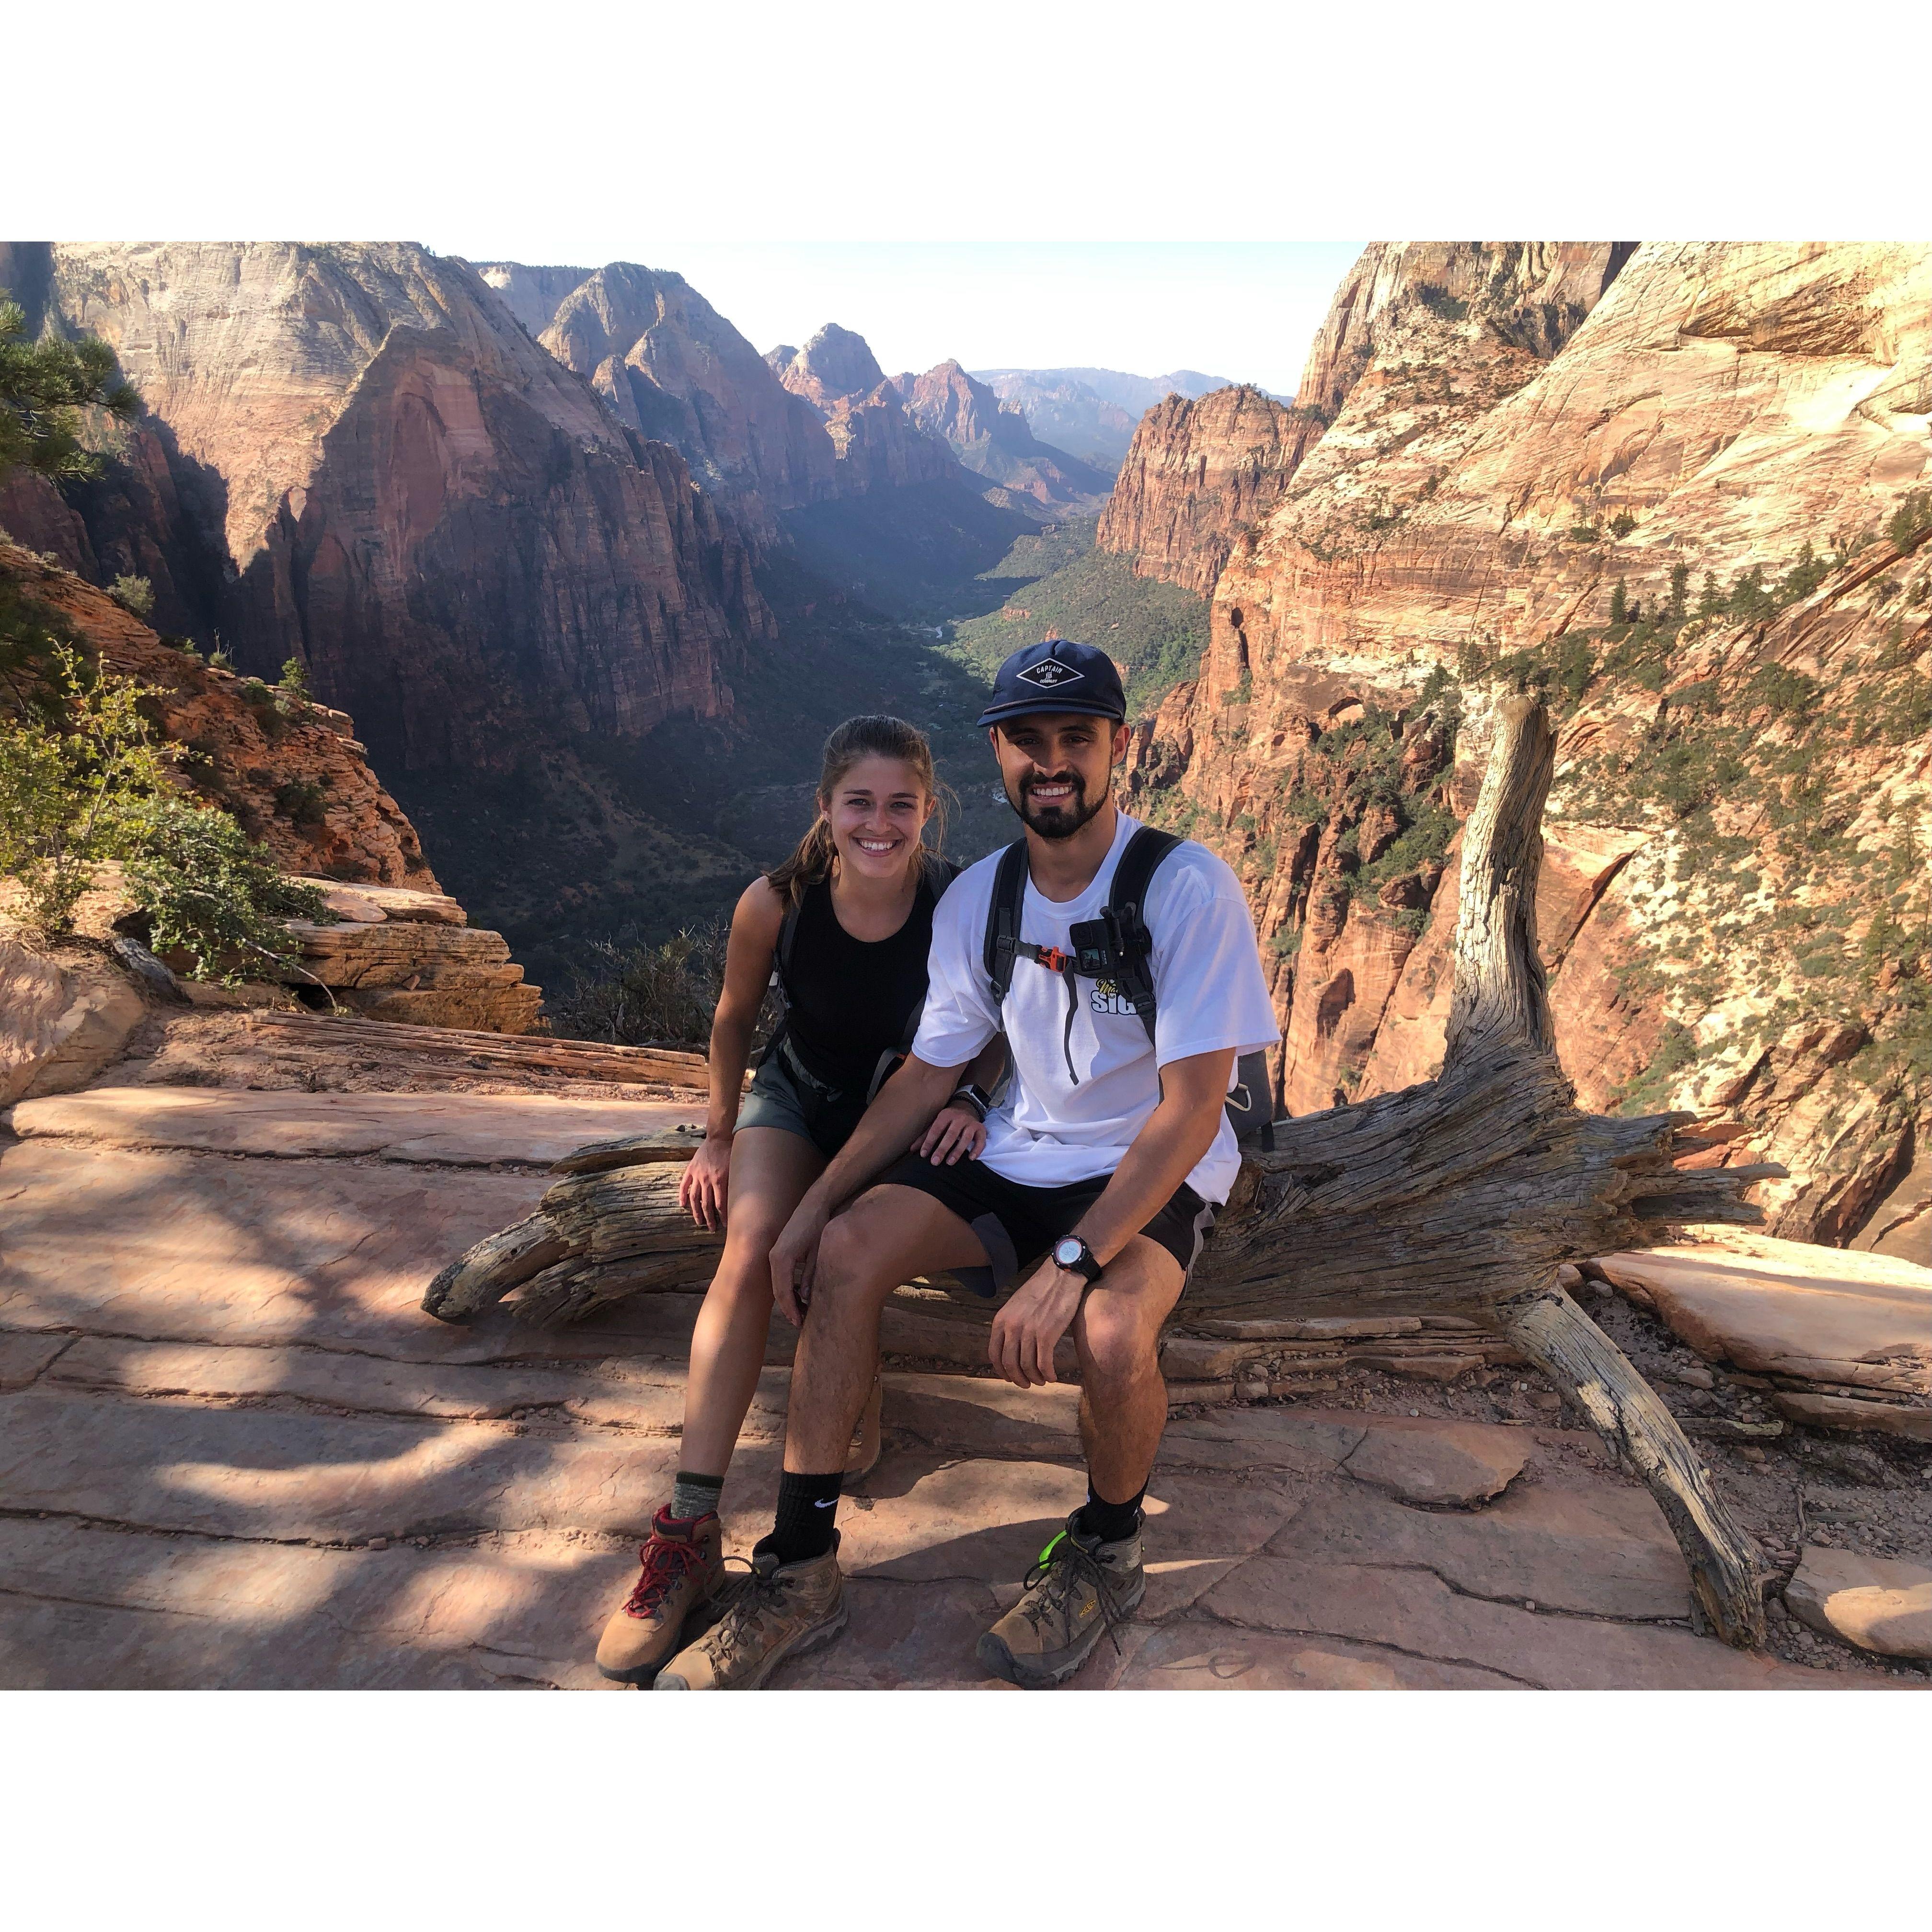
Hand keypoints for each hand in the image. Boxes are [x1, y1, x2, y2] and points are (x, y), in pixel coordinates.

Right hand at [678, 1133, 731, 1231]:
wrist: (719, 1137)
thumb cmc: (731, 1152)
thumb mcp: (737, 1168)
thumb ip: (735, 1183)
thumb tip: (738, 1199)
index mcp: (720, 1180)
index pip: (720, 1204)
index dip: (723, 1216)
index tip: (726, 1224)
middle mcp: (707, 1180)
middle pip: (707, 1205)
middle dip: (710, 1219)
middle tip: (712, 1229)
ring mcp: (697, 1175)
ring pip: (695, 1198)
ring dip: (696, 1212)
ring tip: (699, 1222)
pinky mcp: (691, 1169)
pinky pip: (684, 1185)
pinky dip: (682, 1196)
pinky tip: (683, 1205)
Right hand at [768, 1197, 829, 1327]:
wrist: (815, 1203)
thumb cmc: (818, 1225)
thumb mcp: (818, 1253)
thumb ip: (810, 1276)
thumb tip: (804, 1298)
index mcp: (782, 1258)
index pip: (782, 1291)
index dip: (791, 1310)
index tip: (799, 1323)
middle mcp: (774, 1256)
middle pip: (777, 1289)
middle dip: (788, 1307)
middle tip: (800, 1322)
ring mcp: (775, 1252)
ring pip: (777, 1282)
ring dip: (787, 1298)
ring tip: (801, 1312)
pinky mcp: (779, 1250)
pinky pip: (780, 1274)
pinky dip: (787, 1286)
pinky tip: (799, 1295)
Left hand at [915, 1104, 986, 1166]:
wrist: (967, 1108)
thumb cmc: (948, 1120)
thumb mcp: (936, 1124)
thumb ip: (925, 1137)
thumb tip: (912, 1150)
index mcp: (945, 1115)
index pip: (936, 1129)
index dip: (929, 1142)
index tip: (923, 1154)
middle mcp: (959, 1118)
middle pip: (951, 1134)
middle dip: (942, 1149)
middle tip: (935, 1162)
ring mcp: (971, 1123)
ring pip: (966, 1138)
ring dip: (958, 1151)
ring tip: (949, 1162)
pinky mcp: (981, 1128)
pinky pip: (981, 1140)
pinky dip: (977, 1149)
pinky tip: (971, 1158)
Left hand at [989, 1260, 1085, 1388]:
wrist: (1061, 1274)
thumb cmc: (1041, 1289)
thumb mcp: (1016, 1305)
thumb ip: (1010, 1324)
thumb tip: (1011, 1347)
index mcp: (1001, 1320)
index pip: (994, 1354)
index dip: (1002, 1371)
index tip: (1010, 1377)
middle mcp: (1012, 1327)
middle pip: (1009, 1364)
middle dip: (1018, 1379)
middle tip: (1027, 1384)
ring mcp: (1029, 1331)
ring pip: (1027, 1366)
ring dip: (1034, 1378)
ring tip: (1042, 1380)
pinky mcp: (1047, 1334)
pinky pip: (1044, 1364)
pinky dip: (1048, 1374)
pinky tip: (1052, 1376)